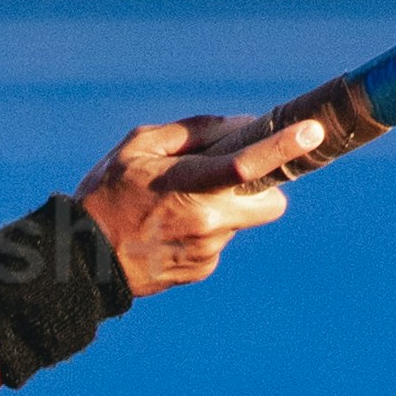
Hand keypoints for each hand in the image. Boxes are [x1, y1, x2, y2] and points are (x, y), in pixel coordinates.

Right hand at [81, 117, 310, 289]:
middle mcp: (205, 221)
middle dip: (264, 189)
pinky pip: (220, 241)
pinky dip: (204, 232)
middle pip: (271, 203)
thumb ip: (195, 131)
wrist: (81, 264)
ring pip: (241, 220)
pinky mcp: (202, 270)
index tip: (313, 131)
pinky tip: (169, 232)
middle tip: (234, 179)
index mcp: (187, 185)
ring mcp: (207, 250)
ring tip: (175, 209)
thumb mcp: (139, 147)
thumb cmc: (106, 195)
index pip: (246, 163)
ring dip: (223, 209)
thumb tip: (243, 125)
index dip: (283, 147)